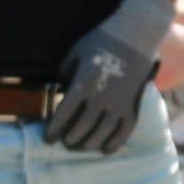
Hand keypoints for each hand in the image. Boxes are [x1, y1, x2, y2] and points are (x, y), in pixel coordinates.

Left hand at [49, 0, 175, 154]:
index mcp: (83, 83)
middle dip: (70, 139)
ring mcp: (120, 102)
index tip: (48, 138)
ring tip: (80, 146)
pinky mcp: (133, 103)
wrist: (136, 34)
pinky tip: (105, 149)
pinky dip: (115, 142)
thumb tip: (61, 92)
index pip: (63, 115)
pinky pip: (125, 130)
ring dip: (89, 144)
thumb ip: (65, 76)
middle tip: (64, 142)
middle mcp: (102, 97)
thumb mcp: (74, 54)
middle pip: (82, 128)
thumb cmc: (100, 41)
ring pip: (102, 133)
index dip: (53, 129)